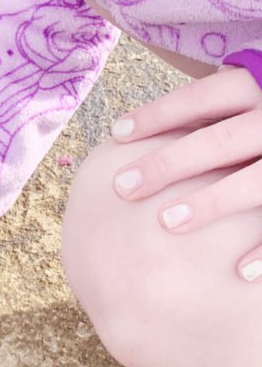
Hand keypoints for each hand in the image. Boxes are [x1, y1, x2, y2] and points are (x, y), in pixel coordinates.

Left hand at [110, 66, 261, 281]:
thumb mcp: (253, 94)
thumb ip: (214, 106)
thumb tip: (137, 129)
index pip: (202, 97)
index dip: (158, 114)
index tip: (118, 134)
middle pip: (220, 141)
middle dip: (169, 164)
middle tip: (124, 187)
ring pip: (255, 182)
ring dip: (211, 203)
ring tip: (166, 223)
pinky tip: (238, 272)